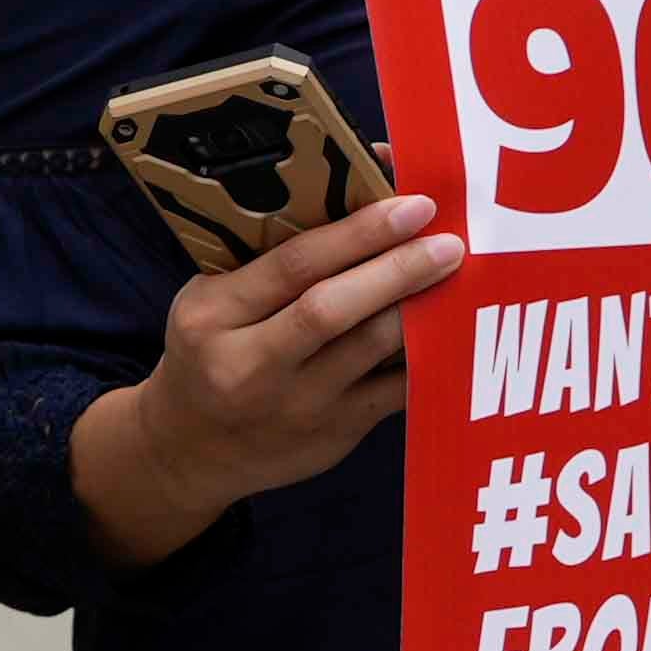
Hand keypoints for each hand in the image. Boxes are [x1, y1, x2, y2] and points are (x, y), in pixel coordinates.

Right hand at [64, 185, 459, 562]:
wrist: (192, 450)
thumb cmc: (210, 352)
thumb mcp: (212, 301)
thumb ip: (270, 262)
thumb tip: (361, 200)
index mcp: (213, 316)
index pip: (292, 266)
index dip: (358, 233)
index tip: (411, 207)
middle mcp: (249, 366)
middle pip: (331, 310)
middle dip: (397, 270)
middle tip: (448, 243)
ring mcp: (295, 407)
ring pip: (371, 350)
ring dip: (420, 308)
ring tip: (457, 276)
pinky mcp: (334, 435)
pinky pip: (394, 390)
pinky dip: (426, 355)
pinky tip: (450, 326)